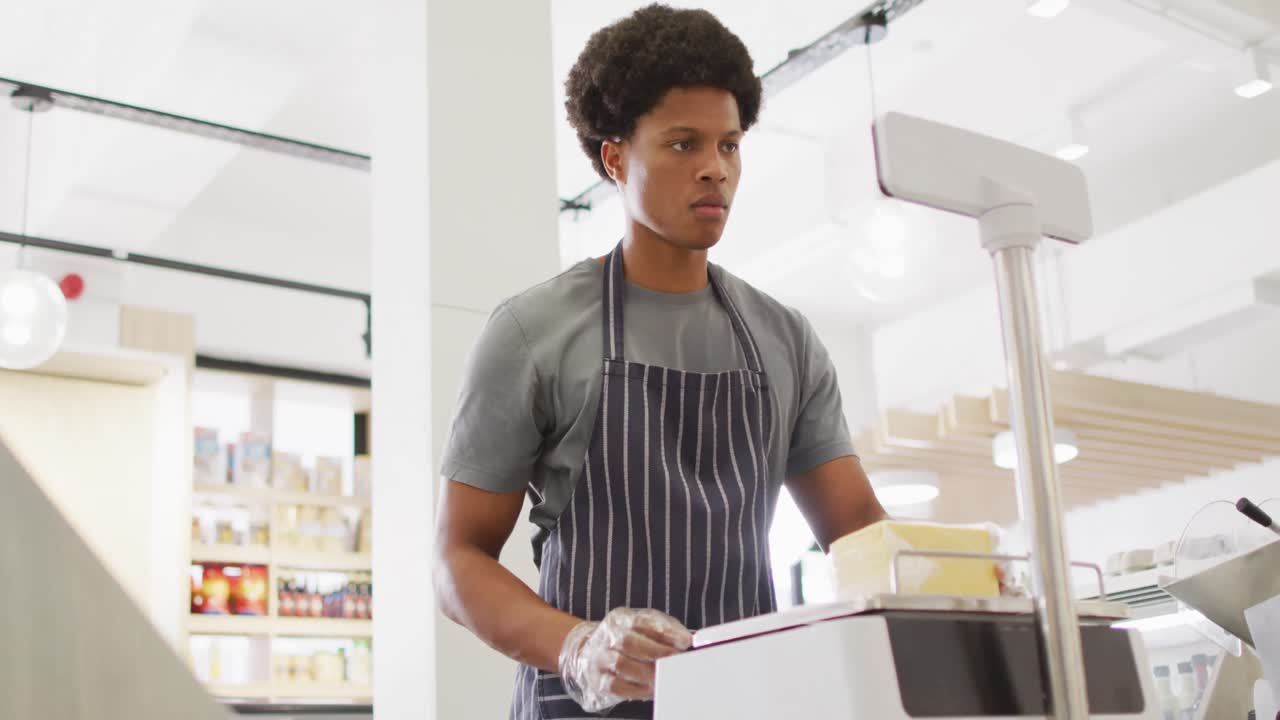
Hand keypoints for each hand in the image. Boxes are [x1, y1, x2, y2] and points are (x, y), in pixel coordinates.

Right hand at [557, 607, 692, 711]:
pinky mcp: (597, 679)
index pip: (643, 622)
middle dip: (657, 652)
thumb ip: (665, 631)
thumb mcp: (643, 627)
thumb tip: (687, 640)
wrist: (590, 650)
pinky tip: (649, 689)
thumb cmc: (627, 639)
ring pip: (622, 664)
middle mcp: (608, 636)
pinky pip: (615, 685)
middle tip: (675, 660)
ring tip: (665, 676)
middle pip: (629, 641)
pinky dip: (635, 689)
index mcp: (621, 619)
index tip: (685, 641)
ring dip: (647, 672)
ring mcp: (600, 657)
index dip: (665, 632)